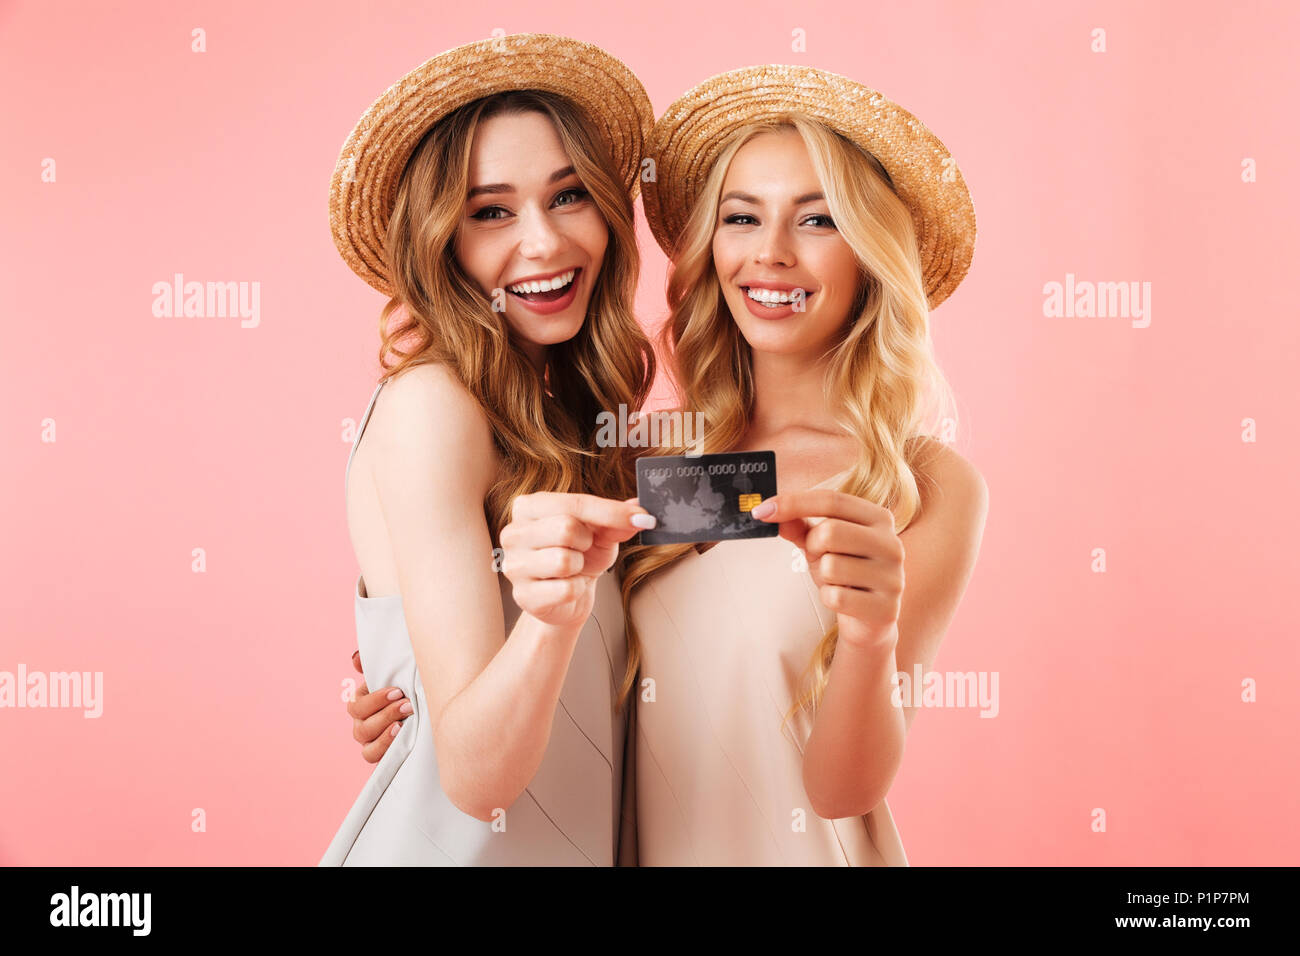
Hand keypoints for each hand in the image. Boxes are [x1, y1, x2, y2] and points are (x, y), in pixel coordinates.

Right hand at [346, 649, 409, 762]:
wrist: (429, 708)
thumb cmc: (407, 687)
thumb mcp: (393, 674)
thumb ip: (374, 666)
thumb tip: (356, 659)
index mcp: (361, 704)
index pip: (356, 706)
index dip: (375, 700)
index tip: (397, 691)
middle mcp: (363, 725)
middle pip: (362, 727)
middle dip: (385, 715)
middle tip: (407, 705)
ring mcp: (372, 742)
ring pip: (367, 745)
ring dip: (385, 734)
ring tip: (404, 723)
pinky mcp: (384, 755)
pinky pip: (375, 758)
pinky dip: (385, 749)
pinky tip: (401, 737)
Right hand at [499, 493, 654, 627]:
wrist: (568, 596)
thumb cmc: (580, 555)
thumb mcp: (600, 532)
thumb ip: (617, 520)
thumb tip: (639, 511)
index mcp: (529, 506)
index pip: (574, 503)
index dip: (611, 511)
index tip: (642, 517)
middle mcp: (513, 533)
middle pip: (565, 529)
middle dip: (586, 542)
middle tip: (582, 549)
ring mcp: (514, 565)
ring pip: (563, 560)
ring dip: (580, 566)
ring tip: (572, 568)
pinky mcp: (523, 596)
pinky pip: (565, 589)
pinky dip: (576, 589)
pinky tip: (566, 587)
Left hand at [752, 489, 903, 649]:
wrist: (869, 619)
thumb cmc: (845, 572)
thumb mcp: (820, 544)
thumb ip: (799, 526)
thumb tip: (770, 512)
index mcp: (879, 518)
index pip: (832, 500)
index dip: (793, 502)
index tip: (760, 511)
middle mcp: (892, 543)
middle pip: (830, 531)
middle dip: (812, 546)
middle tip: (819, 557)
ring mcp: (893, 576)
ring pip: (831, 566)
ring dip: (822, 576)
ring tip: (837, 581)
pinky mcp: (885, 608)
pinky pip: (835, 597)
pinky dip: (828, 598)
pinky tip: (843, 599)